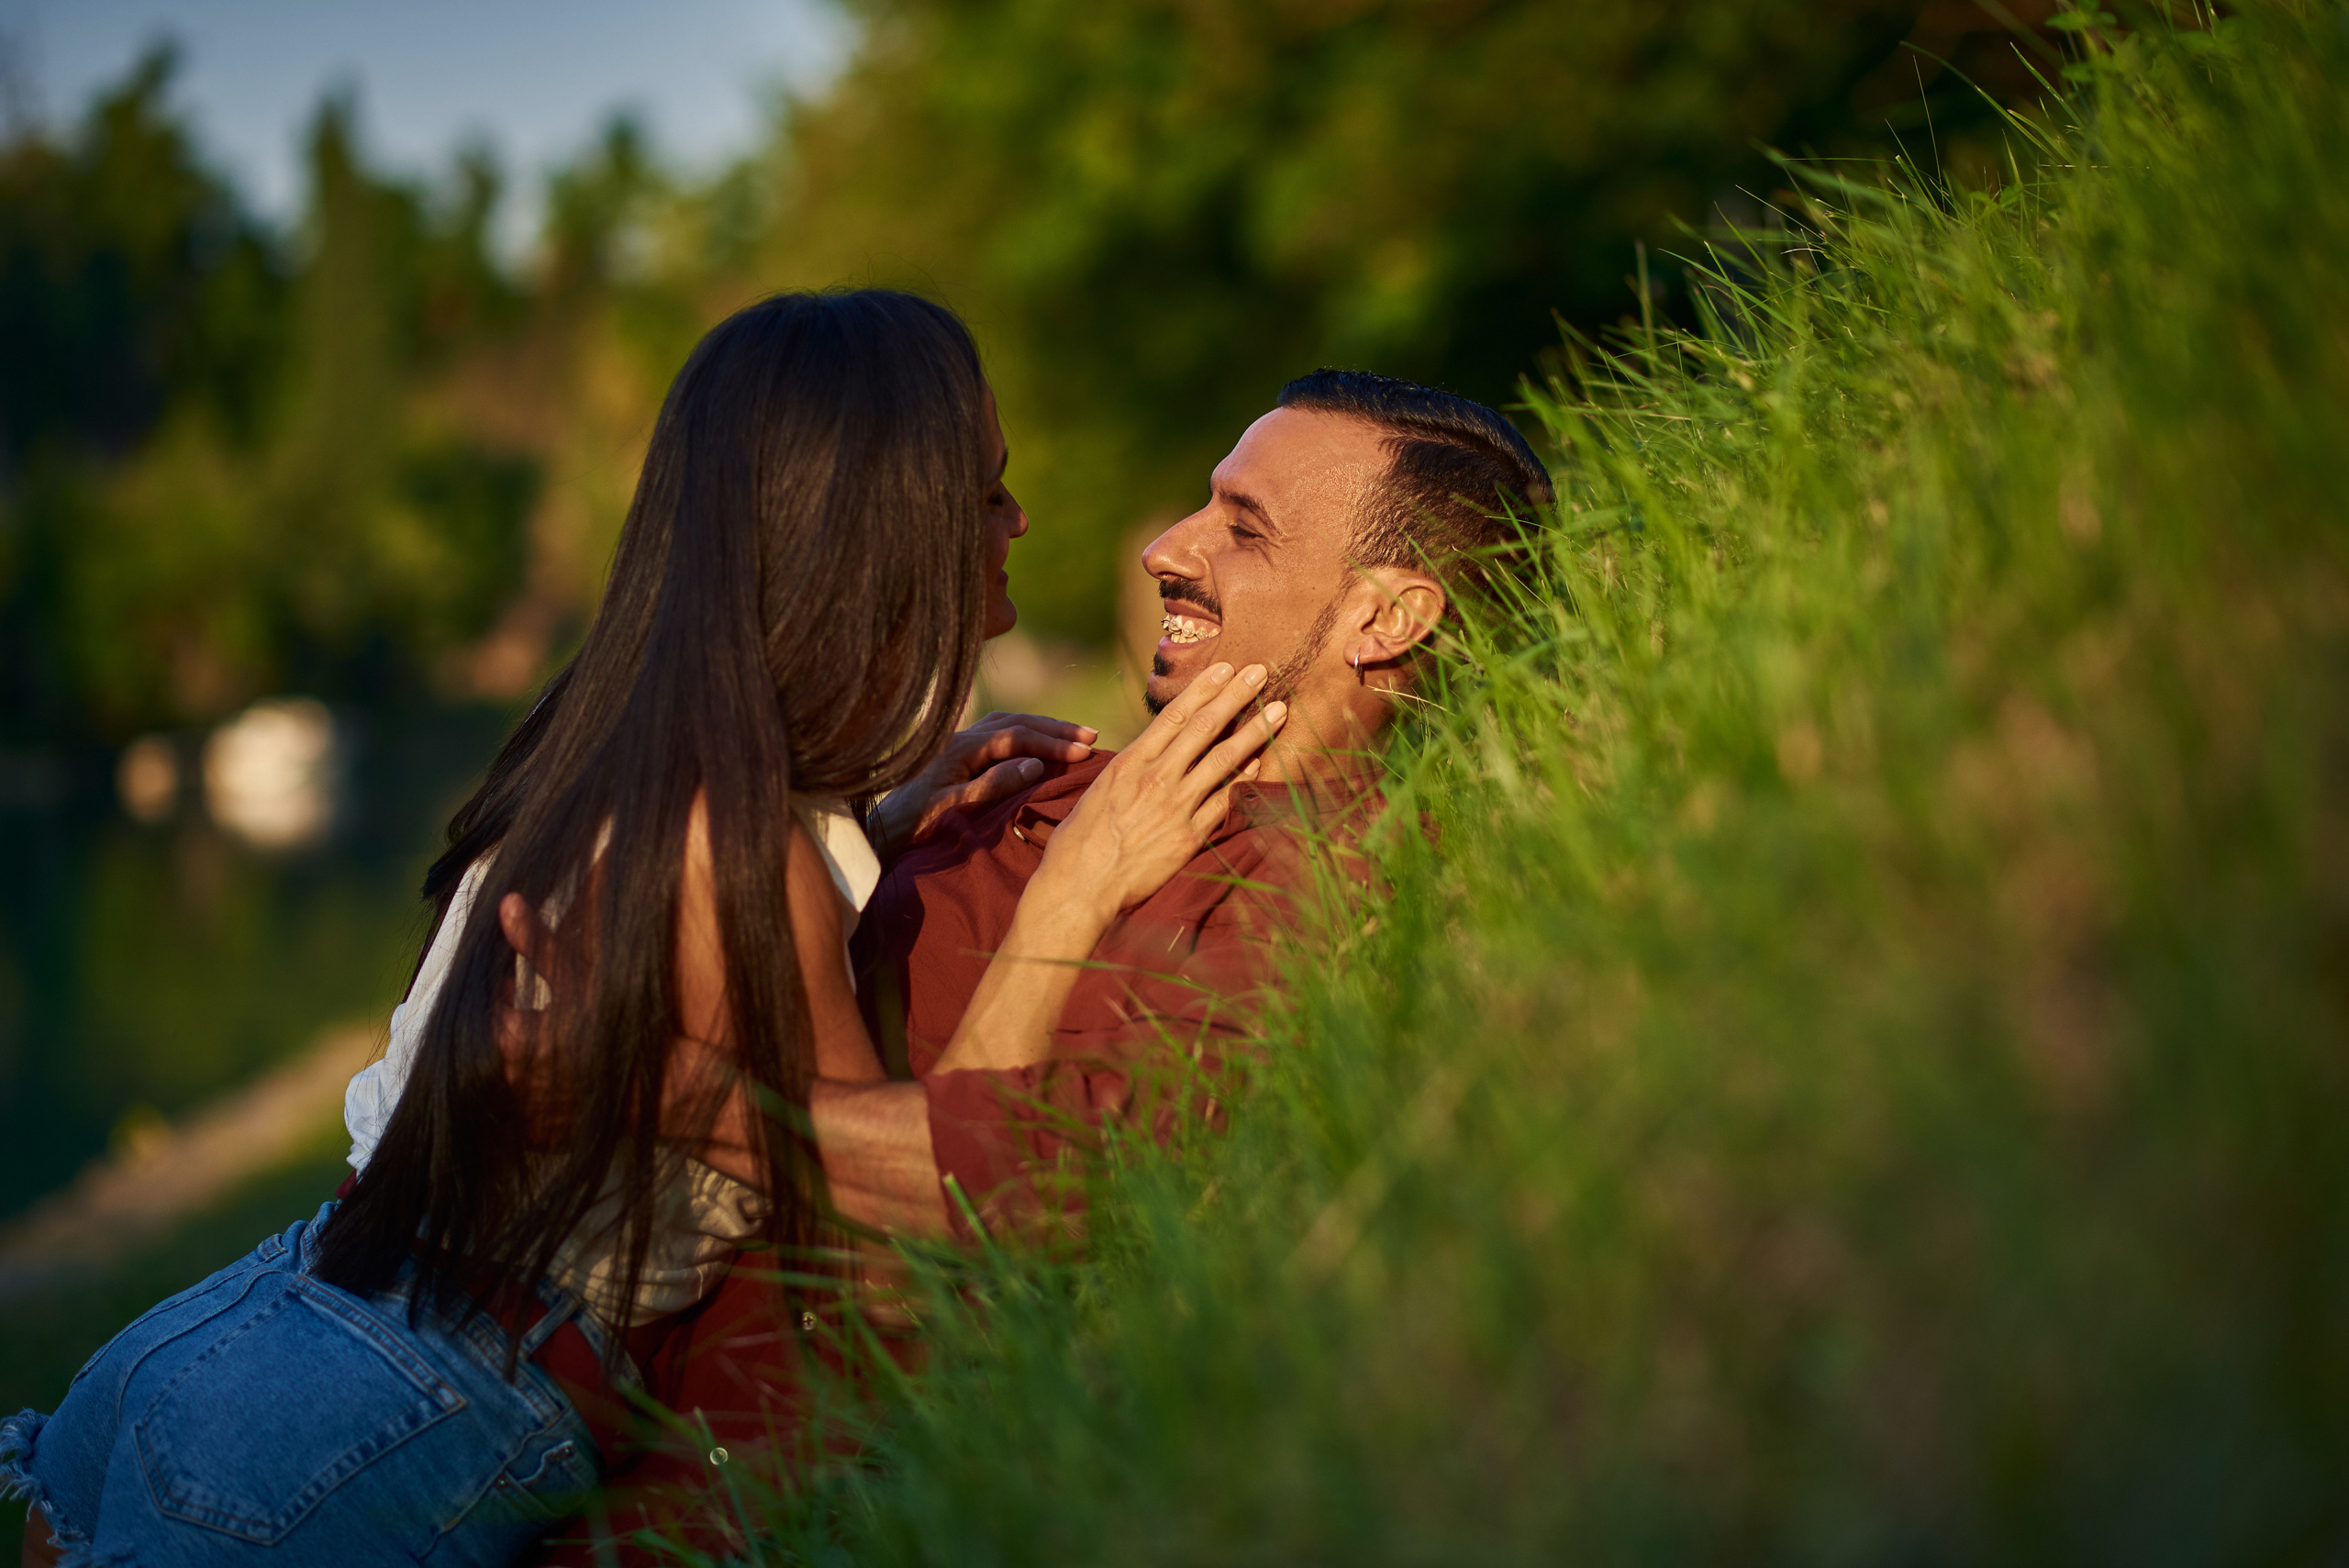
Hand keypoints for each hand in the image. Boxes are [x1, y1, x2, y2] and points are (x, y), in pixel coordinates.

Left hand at [867, 711, 1097, 857]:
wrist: (880, 833)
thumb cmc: (914, 826)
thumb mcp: (953, 809)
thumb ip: (992, 786)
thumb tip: (1034, 764)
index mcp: (960, 748)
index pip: (1016, 737)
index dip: (1051, 743)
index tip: (1083, 752)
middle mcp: (960, 739)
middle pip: (1016, 722)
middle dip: (1055, 729)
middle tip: (1091, 736)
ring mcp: (959, 745)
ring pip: (1008, 724)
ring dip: (1042, 728)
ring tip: (1075, 736)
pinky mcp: (959, 755)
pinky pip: (999, 734)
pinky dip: (1026, 734)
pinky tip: (1040, 743)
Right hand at [1031, 662, 1284, 919]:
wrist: (1081, 884)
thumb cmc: (1081, 839)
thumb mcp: (1100, 789)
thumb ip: (1130, 767)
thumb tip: (1151, 750)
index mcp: (1130, 763)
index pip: (1174, 716)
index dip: (1203, 689)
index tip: (1226, 669)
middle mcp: (1156, 778)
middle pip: (1205, 728)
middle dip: (1236, 696)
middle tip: (1260, 672)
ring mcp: (1176, 807)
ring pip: (1223, 760)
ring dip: (1254, 732)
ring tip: (1278, 710)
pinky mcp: (1189, 836)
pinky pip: (1224, 801)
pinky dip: (1243, 779)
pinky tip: (1259, 762)